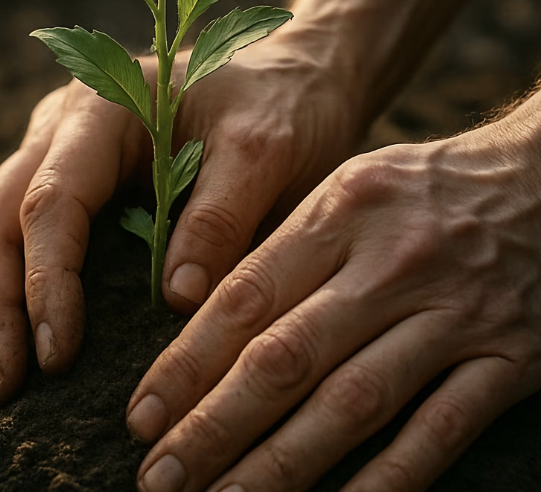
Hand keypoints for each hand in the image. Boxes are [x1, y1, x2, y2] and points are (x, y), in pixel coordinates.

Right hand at [0, 27, 357, 404]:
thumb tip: (174, 299)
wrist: (291, 78)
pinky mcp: (71, 178)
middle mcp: (65, 124)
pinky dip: (4, 289)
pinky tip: (7, 342)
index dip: (47, 280)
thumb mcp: (264, 150)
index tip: (58, 355)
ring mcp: (59, 148)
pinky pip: (13, 232)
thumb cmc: (280, 106)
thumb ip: (220, 214)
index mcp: (105, 105)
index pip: (55, 199)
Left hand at [129, 101, 540, 491]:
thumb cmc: (426, 184)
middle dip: (215, 426)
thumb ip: (291, 245)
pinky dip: (385, 480)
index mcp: (341, 212)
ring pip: (352, 403)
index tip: (142, 413)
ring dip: (281, 465)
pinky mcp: (505, 359)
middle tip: (157, 477)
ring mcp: (450, 315)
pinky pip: (438, 431)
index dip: (188, 362)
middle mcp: (388, 264)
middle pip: (287, 358)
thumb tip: (213, 310)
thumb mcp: (351, 186)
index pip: (247, 296)